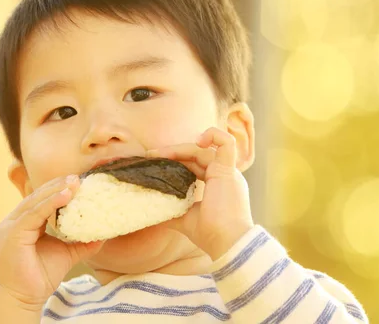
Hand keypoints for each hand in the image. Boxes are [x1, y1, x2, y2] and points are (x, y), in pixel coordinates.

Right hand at [0, 175, 103, 310]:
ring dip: (56, 190)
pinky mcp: (13, 234)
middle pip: (38, 196)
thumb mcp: (66, 254)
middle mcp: (15, 220)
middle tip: (78, 177)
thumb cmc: (40, 276)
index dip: (59, 189)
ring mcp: (12, 226)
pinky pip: (33, 214)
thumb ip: (81, 243)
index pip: (41, 199)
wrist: (24, 298)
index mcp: (25, 222)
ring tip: (74, 183)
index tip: (78, 181)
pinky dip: (50, 203)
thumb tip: (103, 234)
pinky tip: (65, 196)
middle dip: (58, 185)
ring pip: (36, 201)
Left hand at [146, 127, 253, 260]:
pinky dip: (213, 135)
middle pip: (196, 154)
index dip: (175, 160)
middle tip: (150, 155)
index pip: (194, 164)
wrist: (228, 243)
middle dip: (172, 153)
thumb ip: (171, 210)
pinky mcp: (229, 170)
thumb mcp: (185, 219)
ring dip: (180, 147)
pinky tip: (197, 140)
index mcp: (216, 184)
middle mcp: (223, 175)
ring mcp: (227, 171)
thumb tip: (150, 211)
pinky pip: (226, 142)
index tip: (153, 161)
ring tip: (161, 152)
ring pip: (204, 148)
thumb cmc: (210, 234)